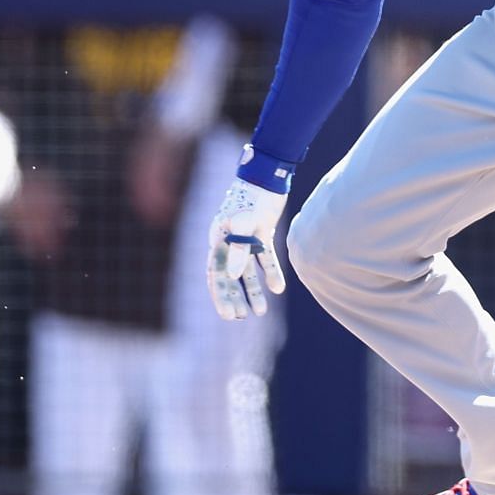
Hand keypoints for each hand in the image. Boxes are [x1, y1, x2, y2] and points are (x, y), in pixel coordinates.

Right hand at [206, 178, 286, 319]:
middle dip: (233, 298)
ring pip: (247, 271)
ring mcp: (245, 238)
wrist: (268, 175)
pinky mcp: (261, 233)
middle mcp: (228, 241)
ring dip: (253, 290)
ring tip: (261, 312)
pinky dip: (271, 272)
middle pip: (229, 276)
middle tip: (239, 318)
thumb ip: (240, 248)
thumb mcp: (244, 223)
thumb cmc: (252, 197)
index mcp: (217, 239)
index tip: (227, 314)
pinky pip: (265, 258)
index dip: (220, 295)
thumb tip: (234, 275)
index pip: (216, 274)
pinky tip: (278, 288)